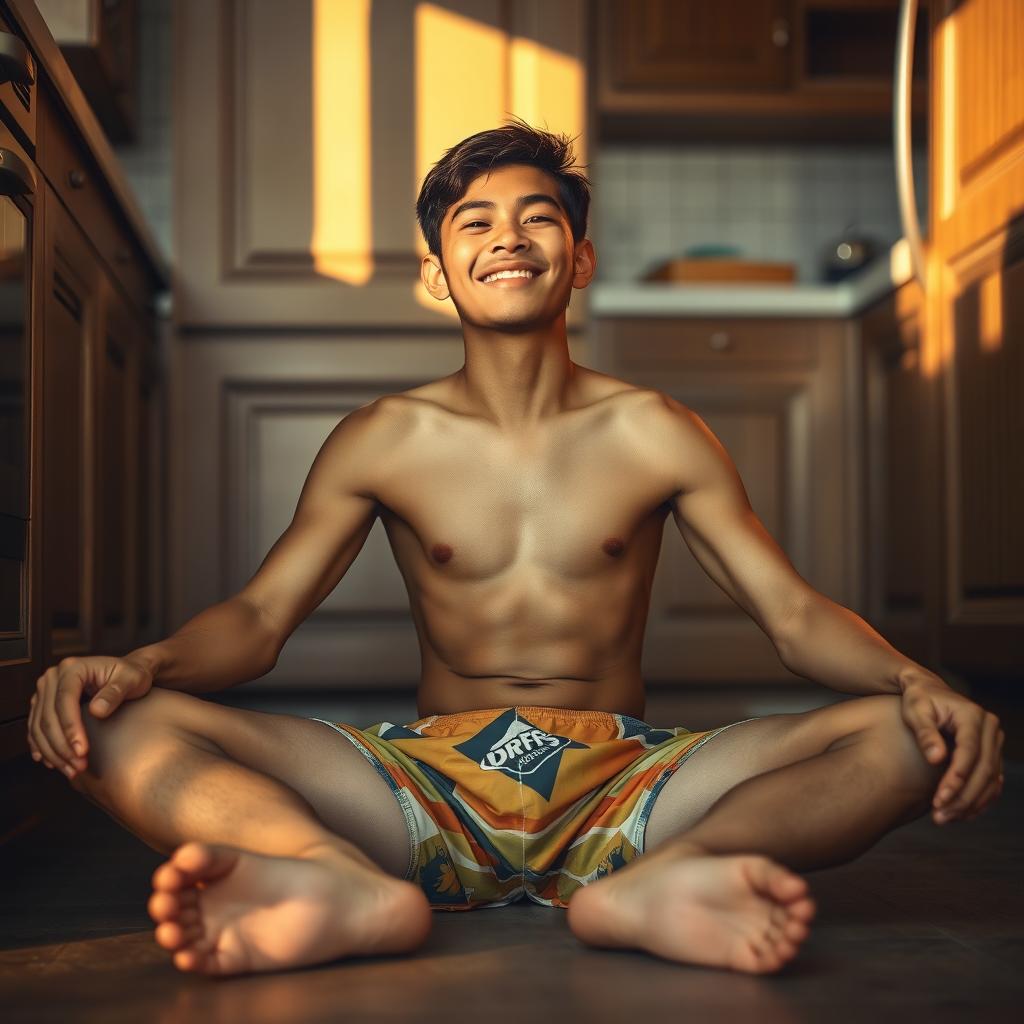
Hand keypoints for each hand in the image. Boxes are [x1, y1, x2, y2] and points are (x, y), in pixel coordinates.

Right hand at [27, 655, 154, 779]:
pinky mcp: (43, 704)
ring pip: (39, 726)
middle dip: (62, 746)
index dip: (71, 728)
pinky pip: (36, 728)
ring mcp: (46, 691)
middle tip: (78, 766)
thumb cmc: (132, 675)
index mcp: (72, 668)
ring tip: (71, 769)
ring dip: (52, 752)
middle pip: (48, 716)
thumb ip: (116, 692)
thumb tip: (97, 710)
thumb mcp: (132, 680)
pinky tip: (51, 762)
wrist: (128, 673)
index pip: (64, 701)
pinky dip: (42, 747)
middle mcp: (53, 677)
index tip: (82, 750)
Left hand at [899, 674, 1004, 823]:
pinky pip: (991, 781)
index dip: (956, 777)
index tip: (939, 799)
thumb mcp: (915, 711)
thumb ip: (925, 733)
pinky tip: (959, 813)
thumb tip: (937, 758)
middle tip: (939, 815)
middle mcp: (989, 728)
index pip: (969, 752)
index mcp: (972, 715)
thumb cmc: (917, 699)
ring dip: (970, 803)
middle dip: (963, 796)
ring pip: (990, 779)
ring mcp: (993, 742)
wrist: (927, 691)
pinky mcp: (990, 754)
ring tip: (944, 818)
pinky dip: (978, 800)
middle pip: (984, 769)